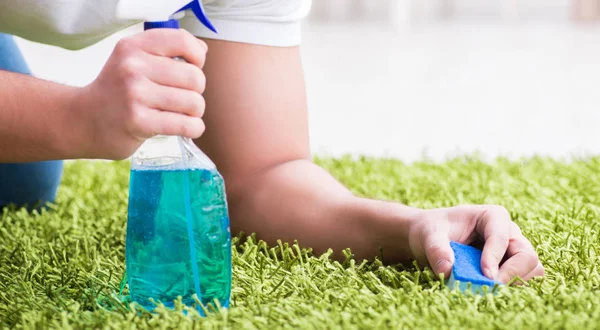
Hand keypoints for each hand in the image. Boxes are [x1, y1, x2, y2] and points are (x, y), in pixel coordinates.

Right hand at [72, 28, 207, 159]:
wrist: (84, 120)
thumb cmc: (118, 90)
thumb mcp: (132, 60)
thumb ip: (166, 51)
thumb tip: (202, 51)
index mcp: (134, 47)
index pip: (183, 42)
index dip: (198, 58)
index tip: (193, 68)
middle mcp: (133, 66)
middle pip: (195, 77)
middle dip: (197, 92)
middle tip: (184, 99)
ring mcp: (135, 94)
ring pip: (194, 102)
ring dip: (196, 112)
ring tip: (183, 114)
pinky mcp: (139, 121)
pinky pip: (186, 124)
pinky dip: (194, 128)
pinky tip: (188, 128)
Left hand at [408, 205, 543, 283]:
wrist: (428, 237)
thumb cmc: (432, 230)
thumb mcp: (430, 236)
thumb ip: (437, 250)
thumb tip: (448, 270)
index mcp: (492, 216)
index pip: (502, 238)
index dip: (495, 258)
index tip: (485, 276)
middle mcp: (508, 232)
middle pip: (527, 255)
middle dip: (512, 273)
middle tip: (490, 287)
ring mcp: (512, 250)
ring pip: (532, 269)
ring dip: (514, 282)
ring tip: (489, 288)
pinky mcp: (510, 266)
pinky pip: (523, 279)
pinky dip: (512, 287)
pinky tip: (491, 290)